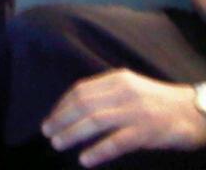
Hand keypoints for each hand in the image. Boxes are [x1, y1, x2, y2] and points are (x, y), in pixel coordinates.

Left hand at [41, 68, 205, 166]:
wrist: (198, 111)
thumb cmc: (161, 103)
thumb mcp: (132, 88)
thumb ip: (107, 93)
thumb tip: (76, 107)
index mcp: (118, 79)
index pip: (80, 90)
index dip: (62, 104)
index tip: (51, 117)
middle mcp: (124, 92)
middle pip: (83, 104)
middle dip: (60, 119)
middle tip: (47, 132)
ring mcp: (136, 111)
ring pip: (94, 121)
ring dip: (72, 133)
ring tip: (58, 143)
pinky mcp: (148, 131)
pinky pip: (116, 142)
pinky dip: (97, 150)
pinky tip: (85, 159)